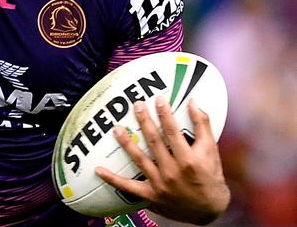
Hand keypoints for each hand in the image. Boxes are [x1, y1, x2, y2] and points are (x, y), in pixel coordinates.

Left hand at [95, 97, 229, 224]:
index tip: (157, 99)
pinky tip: (98, 169)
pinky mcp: (151, 195)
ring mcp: (160, 184)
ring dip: (126, 143)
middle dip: (144, 121)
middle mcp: (173, 172)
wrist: (209, 211)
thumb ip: (203, 126)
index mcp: (188, 160)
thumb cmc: (210, 177)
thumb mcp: (211, 151)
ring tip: (116, 128)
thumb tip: (193, 102)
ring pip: (139, 159)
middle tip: (135, 105)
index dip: (164, 114)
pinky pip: (128, 187)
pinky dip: (113, 179)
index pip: (173, 131)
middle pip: (154, 141)